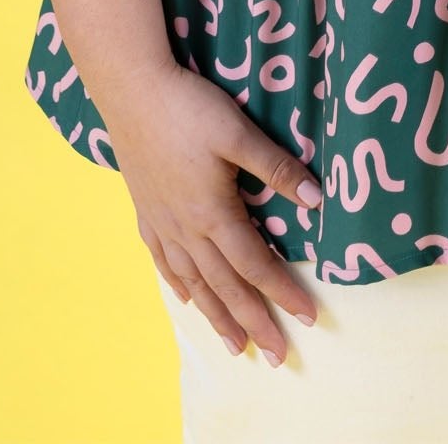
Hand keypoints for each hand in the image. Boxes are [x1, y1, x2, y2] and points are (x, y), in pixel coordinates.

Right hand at [106, 59, 324, 367]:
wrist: (131, 90)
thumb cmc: (189, 108)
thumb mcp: (239, 133)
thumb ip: (276, 168)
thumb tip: (316, 199)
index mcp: (213, 213)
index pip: (256, 265)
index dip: (283, 292)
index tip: (308, 317)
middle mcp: (187, 229)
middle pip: (226, 286)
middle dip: (254, 322)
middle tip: (278, 356)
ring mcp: (163, 223)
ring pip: (194, 282)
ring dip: (217, 316)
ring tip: (235, 345)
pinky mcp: (146, 210)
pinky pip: (164, 260)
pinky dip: (179, 284)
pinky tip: (187, 298)